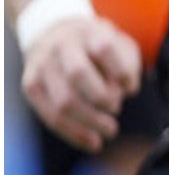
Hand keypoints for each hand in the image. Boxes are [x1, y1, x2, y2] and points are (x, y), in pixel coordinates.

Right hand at [20, 15, 142, 152]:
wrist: (54, 34)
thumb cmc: (96, 44)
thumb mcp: (119, 43)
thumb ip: (128, 63)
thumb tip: (128, 90)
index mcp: (87, 32)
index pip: (104, 49)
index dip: (121, 71)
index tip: (132, 88)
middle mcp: (61, 47)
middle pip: (78, 74)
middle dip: (102, 98)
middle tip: (117, 108)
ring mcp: (42, 67)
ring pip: (63, 101)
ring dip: (89, 122)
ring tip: (110, 131)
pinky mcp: (31, 86)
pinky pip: (51, 117)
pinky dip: (74, 133)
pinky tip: (93, 142)